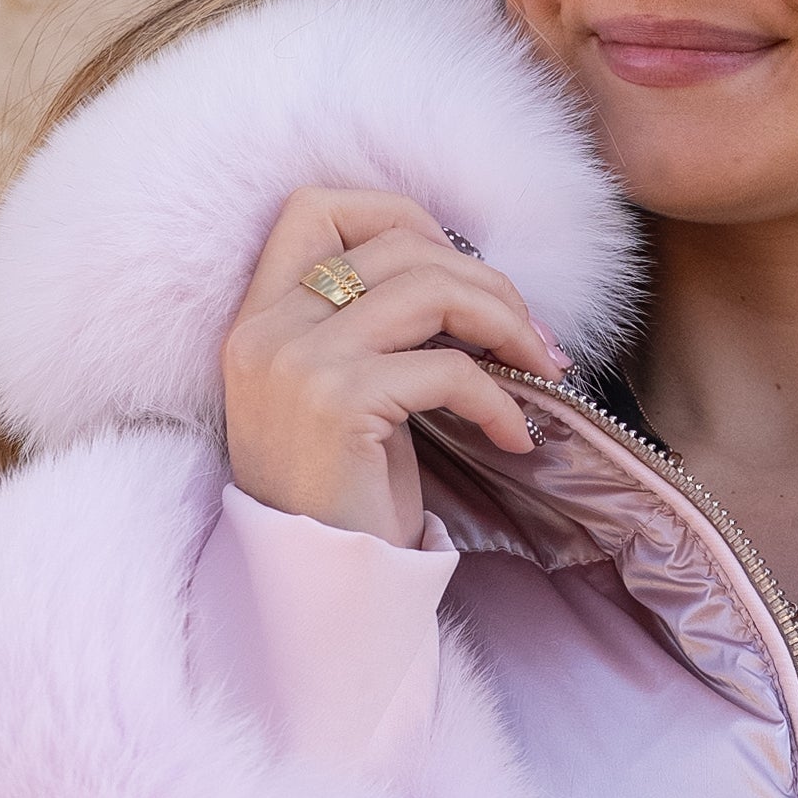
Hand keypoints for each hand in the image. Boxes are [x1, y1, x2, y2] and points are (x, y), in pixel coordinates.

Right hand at [221, 185, 567, 541]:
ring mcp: (297, 364)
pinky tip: (514, 435)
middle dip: (485, 280)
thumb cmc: (345, 497)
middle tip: (534, 337)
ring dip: (506, 323)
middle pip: (397, 242)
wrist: (318, 591)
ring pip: (429, 288)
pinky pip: (449, 368)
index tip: (457, 269)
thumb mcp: (346, 396)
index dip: (400, 216)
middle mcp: (267, 330)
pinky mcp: (338, 405)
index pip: (315, 206)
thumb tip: (473, 282)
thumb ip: (375, 329)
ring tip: (538, 371)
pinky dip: (500, 398)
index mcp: (258, 318)